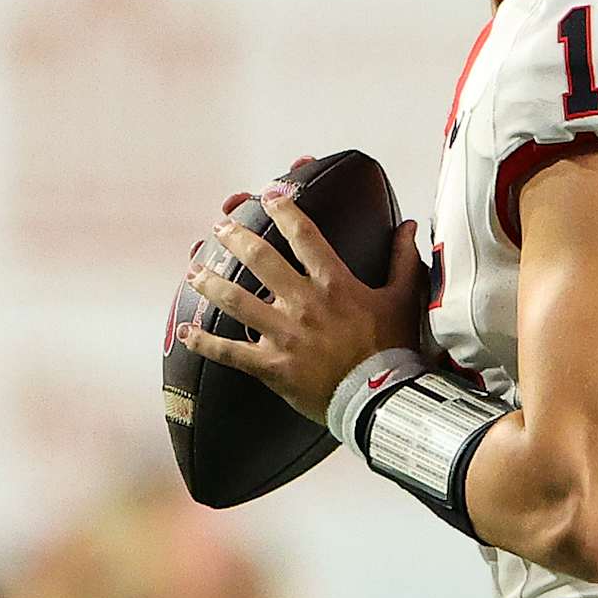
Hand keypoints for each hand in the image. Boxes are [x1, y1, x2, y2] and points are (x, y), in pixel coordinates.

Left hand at [177, 194, 423, 424]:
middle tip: (220, 228)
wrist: (380, 400)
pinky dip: (204, 343)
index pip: (304, 235)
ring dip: (210, 282)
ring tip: (195, 270)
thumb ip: (404, 260)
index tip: (269, 197)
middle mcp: (302, 303)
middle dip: (235, 238)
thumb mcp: (403, 301)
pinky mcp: (271, 366)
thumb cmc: (393, 350)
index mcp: (333, 284)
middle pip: (259, 259)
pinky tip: (187, 331)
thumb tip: (411, 226)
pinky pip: (229, 352)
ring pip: (235, 301)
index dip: (284, 210)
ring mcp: (283, 335)